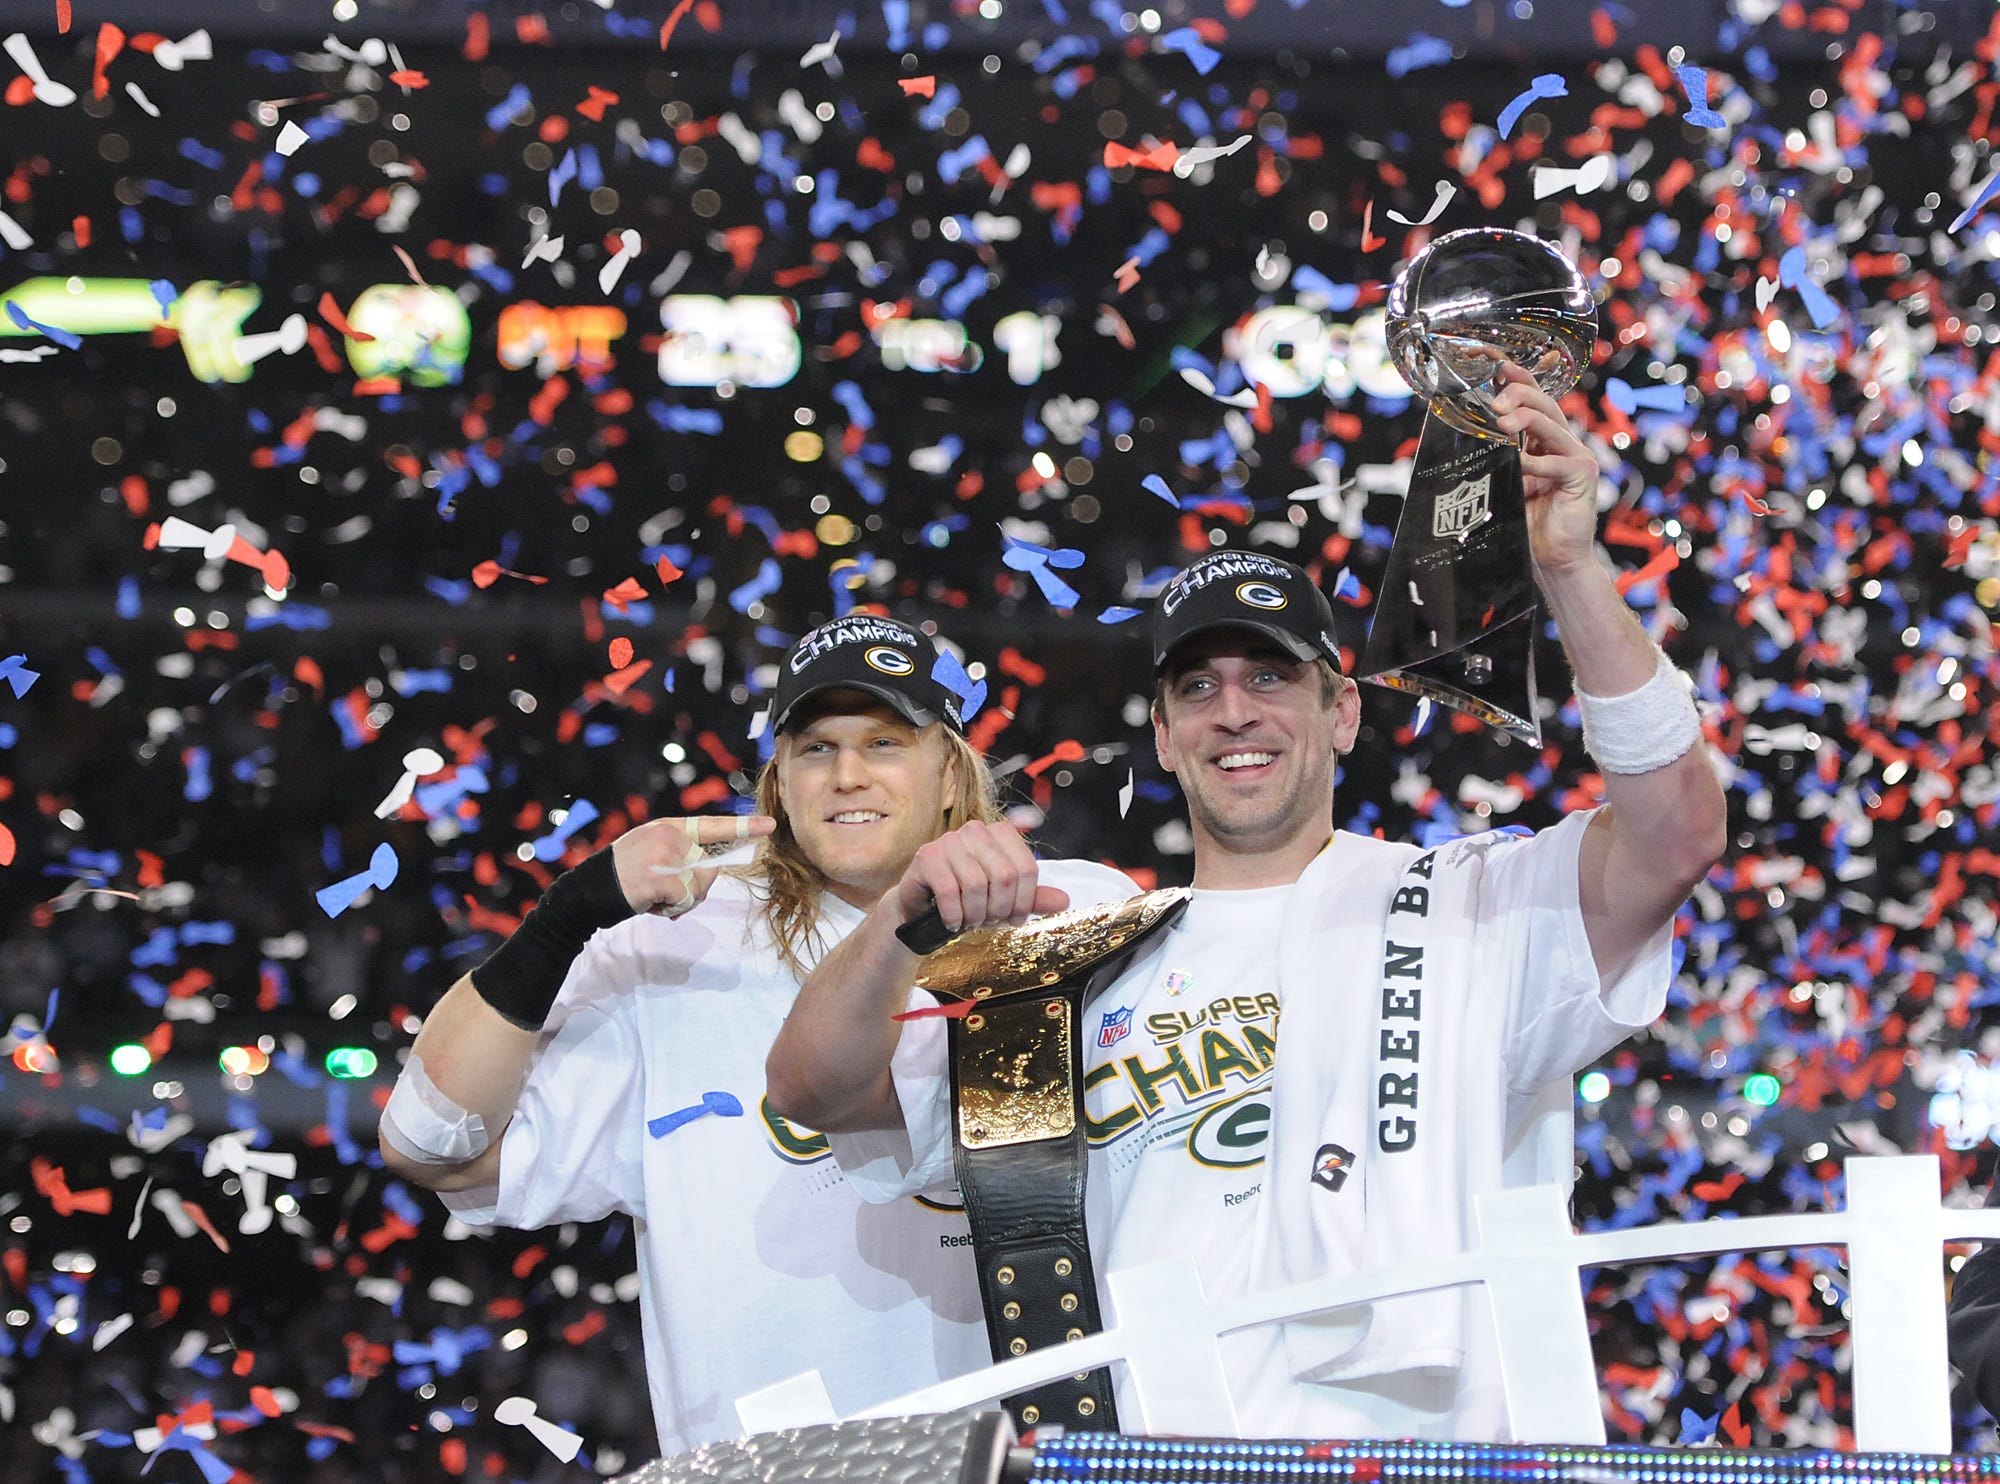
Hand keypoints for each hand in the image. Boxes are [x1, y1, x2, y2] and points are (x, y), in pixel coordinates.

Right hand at [611, 814, 775, 916]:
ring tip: (656, 898)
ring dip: (683, 901)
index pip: (712, 825)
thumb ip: (681, 858)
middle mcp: (668, 835)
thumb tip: (711, 874)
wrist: (586, 893)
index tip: (770, 825)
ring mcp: (664, 853)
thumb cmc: (624, 880)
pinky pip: (687, 898)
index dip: (743, 826)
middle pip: (710, 868)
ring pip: (700, 885)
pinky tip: (652, 904)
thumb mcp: (653, 856)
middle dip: (694, 889)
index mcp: (669, 828)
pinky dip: (673, 908)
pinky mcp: (660, 875)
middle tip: (665, 895)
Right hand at [890, 820, 1069, 935]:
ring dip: (975, 914)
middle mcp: (976, 830)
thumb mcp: (1004, 900)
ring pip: (977, 885)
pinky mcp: (928, 855)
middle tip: (987, 922)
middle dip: (999, 909)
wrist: (923, 907)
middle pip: (1005, 877)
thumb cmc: (967, 899)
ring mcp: (950, 840)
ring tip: (969, 921)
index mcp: (1001, 833)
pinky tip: (952, 922)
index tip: (1013, 919)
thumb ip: (1033, 898)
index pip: (1028, 869)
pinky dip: (954, 915)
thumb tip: (1064, 901)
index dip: (1024, 902)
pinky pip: (949, 891)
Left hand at [1490, 361, 1599, 577]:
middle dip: (1519, 394)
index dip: (1516, 379)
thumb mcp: (1500, 486)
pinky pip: (1559, 463)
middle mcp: (1559, 443)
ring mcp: (1574, 457)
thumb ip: (1491, 462)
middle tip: (1494, 401)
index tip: (1495, 363)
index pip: (1530, 401)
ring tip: (1503, 420)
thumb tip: (1457, 440)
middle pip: (1543, 404)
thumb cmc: (1524, 525)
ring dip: (1527, 417)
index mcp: (1539, 442)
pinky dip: (1538, 463)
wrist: (1551, 562)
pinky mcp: (1583, 477)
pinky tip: (1520, 463)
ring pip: (1551, 425)